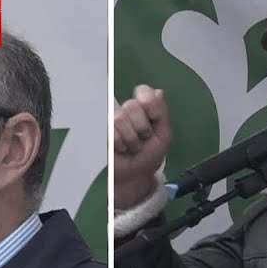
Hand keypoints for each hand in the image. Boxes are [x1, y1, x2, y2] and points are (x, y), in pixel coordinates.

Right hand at [113, 84, 171, 209]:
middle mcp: (128, 110)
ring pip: (120, 118)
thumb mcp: (164, 136)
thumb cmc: (149, 155)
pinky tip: (121, 149)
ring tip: (132, 147)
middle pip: (132, 105)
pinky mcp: (102, 131)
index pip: (143, 91)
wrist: (135, 176)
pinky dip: (120, 145)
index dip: (149, 104)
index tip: (154, 119)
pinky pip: (111, 131)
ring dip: (131, 139)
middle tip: (143, 139)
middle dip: (142, 127)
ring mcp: (113, 120)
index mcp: (145, 108)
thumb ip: (162, 113)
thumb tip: (158, 91)